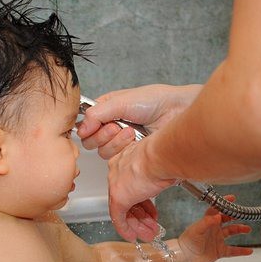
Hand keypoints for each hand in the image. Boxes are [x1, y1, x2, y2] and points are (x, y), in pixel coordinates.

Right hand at [78, 84, 201, 158]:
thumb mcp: (121, 101)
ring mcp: (122, 142)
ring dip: (116, 142)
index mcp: (107, 110)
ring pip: (103, 152)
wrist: (178, 112)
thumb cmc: (156, 100)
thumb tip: (81, 128)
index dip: (89, 127)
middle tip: (117, 126)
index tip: (96, 124)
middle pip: (91, 141)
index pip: (85, 124)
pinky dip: (125, 150)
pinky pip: (117, 161)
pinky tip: (136, 140)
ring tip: (131, 131)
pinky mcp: (131, 155)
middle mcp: (112, 126)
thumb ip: (97, 113)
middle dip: (103, 135)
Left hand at [108, 141, 174, 241]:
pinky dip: (125, 228)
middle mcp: (118, 170)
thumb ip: (159, 172)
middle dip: (141, 214)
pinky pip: (118, 217)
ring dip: (137, 224)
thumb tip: (168, 177)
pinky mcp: (118, 197)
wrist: (162, 155)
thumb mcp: (161, 163)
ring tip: (149, 233)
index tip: (150, 209)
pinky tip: (132, 236)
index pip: (131, 183)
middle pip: (127, 197)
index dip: (143, 199)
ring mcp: (116, 183)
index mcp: (126, 158)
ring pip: (124, 209)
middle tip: (150, 225)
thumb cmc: (167, 154)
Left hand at [178, 195, 252, 261]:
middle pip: (226, 220)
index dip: (223, 203)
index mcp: (207, 222)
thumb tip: (218, 215)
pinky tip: (249, 250)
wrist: (185, 257)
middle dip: (234, 216)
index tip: (232, 198)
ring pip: (231, 232)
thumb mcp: (197, 229)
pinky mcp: (219, 251)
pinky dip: (241, 251)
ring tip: (248, 229)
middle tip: (243, 214)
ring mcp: (217, 240)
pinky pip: (233, 250)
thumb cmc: (188, 241)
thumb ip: (207, 222)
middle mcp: (213, 229)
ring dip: (240, 230)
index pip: (216, 209)